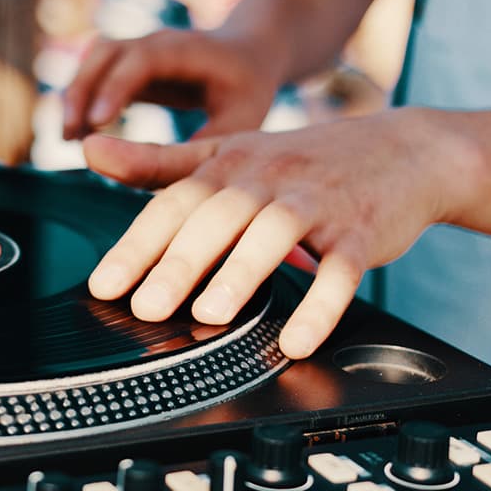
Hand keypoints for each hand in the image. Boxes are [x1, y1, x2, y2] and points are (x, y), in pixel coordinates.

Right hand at [62, 28, 282, 140]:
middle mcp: (157, 42)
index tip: (96, 123)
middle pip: (106, 52)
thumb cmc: (247, 91)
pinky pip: (94, 72)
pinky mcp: (128, 64)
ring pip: (93, 58)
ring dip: (75, 93)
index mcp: (189, 50)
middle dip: (82, 90)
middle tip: (69, 136)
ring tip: (68, 137)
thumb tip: (163, 173)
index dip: (116, 87)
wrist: (248, 53)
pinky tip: (78, 133)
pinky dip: (80, 98)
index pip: (143, 59)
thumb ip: (206, 146)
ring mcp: (139, 49)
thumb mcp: (240, 121)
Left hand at [83, 108, 476, 358]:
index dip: (136, 244)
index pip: (173, 203)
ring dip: (241, 274)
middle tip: (146, 307)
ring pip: (274, 234)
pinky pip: (341, 269)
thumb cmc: (298, 162)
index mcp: (229, 164)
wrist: (402, 151)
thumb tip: (88, 150)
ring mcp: (317, 204)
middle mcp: (269, 179)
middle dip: (179, 263)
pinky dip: (320, 306)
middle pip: (217, 217)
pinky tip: (296, 340)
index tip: (104, 284)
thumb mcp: (227, 153)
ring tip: (209, 314)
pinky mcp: (362, 232)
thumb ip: (157, 162)